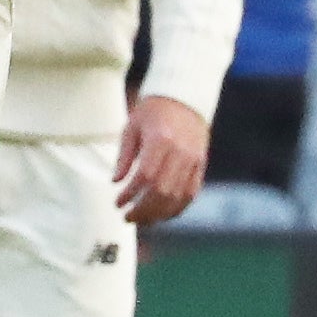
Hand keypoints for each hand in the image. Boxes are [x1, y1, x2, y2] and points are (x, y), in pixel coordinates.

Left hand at [111, 93, 210, 224]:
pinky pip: (191, 193)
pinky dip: (177, 208)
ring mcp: (193, 159)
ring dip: (158, 214)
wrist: (184, 97)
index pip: (145, 176)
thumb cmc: (153, 111)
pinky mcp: (201, 164)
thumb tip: (115, 181)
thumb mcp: (132, 127)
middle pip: (161, 191)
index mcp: (160, 140)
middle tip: (127, 217)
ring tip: (142, 219)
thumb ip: (125, 155)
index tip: (118, 203)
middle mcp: (180, 152)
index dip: (130, 194)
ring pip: (177, 197)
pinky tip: (162, 215)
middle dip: (142, 210)